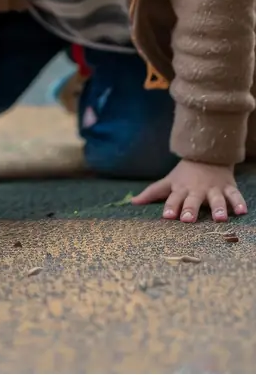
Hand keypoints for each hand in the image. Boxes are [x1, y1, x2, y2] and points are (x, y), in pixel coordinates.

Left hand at [132, 159, 247, 222]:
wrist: (207, 155)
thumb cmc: (184, 175)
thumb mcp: (168, 182)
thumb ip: (152, 193)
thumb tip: (132, 202)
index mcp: (181, 189)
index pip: (174, 199)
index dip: (171, 207)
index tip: (168, 216)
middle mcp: (197, 190)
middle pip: (194, 200)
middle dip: (190, 209)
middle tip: (188, 219)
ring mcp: (213, 188)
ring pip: (216, 199)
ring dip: (218, 208)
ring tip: (219, 218)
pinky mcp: (228, 187)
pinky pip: (235, 195)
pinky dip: (239, 202)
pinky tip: (242, 212)